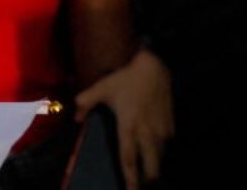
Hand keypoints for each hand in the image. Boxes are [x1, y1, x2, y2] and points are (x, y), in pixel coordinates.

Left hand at [75, 48, 173, 188]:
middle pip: (151, 169)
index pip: (129, 161)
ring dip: (153, 166)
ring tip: (146, 170)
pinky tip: (153, 148)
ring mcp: (162, 132)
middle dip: (146, 180)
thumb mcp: (102, 87)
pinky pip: (166, 147)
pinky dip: (159, 151)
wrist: (154, 67)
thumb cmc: (126, 79)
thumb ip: (86, 102)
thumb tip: (75, 118)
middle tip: (139, 184)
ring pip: (159, 160)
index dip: (130, 181)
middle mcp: (148, 135)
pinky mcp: (171, 127)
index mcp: (129, 128)